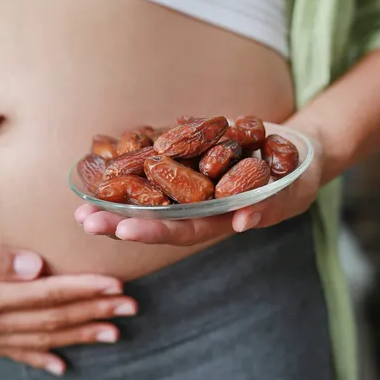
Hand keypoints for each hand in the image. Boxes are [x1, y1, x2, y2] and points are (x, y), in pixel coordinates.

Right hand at [0, 231, 137, 375]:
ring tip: (112, 333)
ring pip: (39, 338)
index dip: (82, 291)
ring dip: (77, 335)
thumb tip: (33, 266)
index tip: (115, 285)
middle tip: (130, 307)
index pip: (45, 295)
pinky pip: (12, 351)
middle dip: (93, 312)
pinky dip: (40, 358)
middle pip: (50, 319)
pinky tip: (61, 366)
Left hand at [74, 130, 323, 245]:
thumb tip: (241, 222)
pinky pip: (153, 163)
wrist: (295, 148)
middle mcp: (197, 205)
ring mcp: (189, 183)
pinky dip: (128, 164)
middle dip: (118, 220)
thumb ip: (269, 205)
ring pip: (146, 193)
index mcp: (218, 219)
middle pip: (153, 216)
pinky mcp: (186, 158)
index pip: (181, 230)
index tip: (121, 228)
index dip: (152, 230)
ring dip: (115, 197)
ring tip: (82, 200)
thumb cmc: (297, 175)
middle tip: (84, 220)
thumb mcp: (291, 189)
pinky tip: (102, 162)